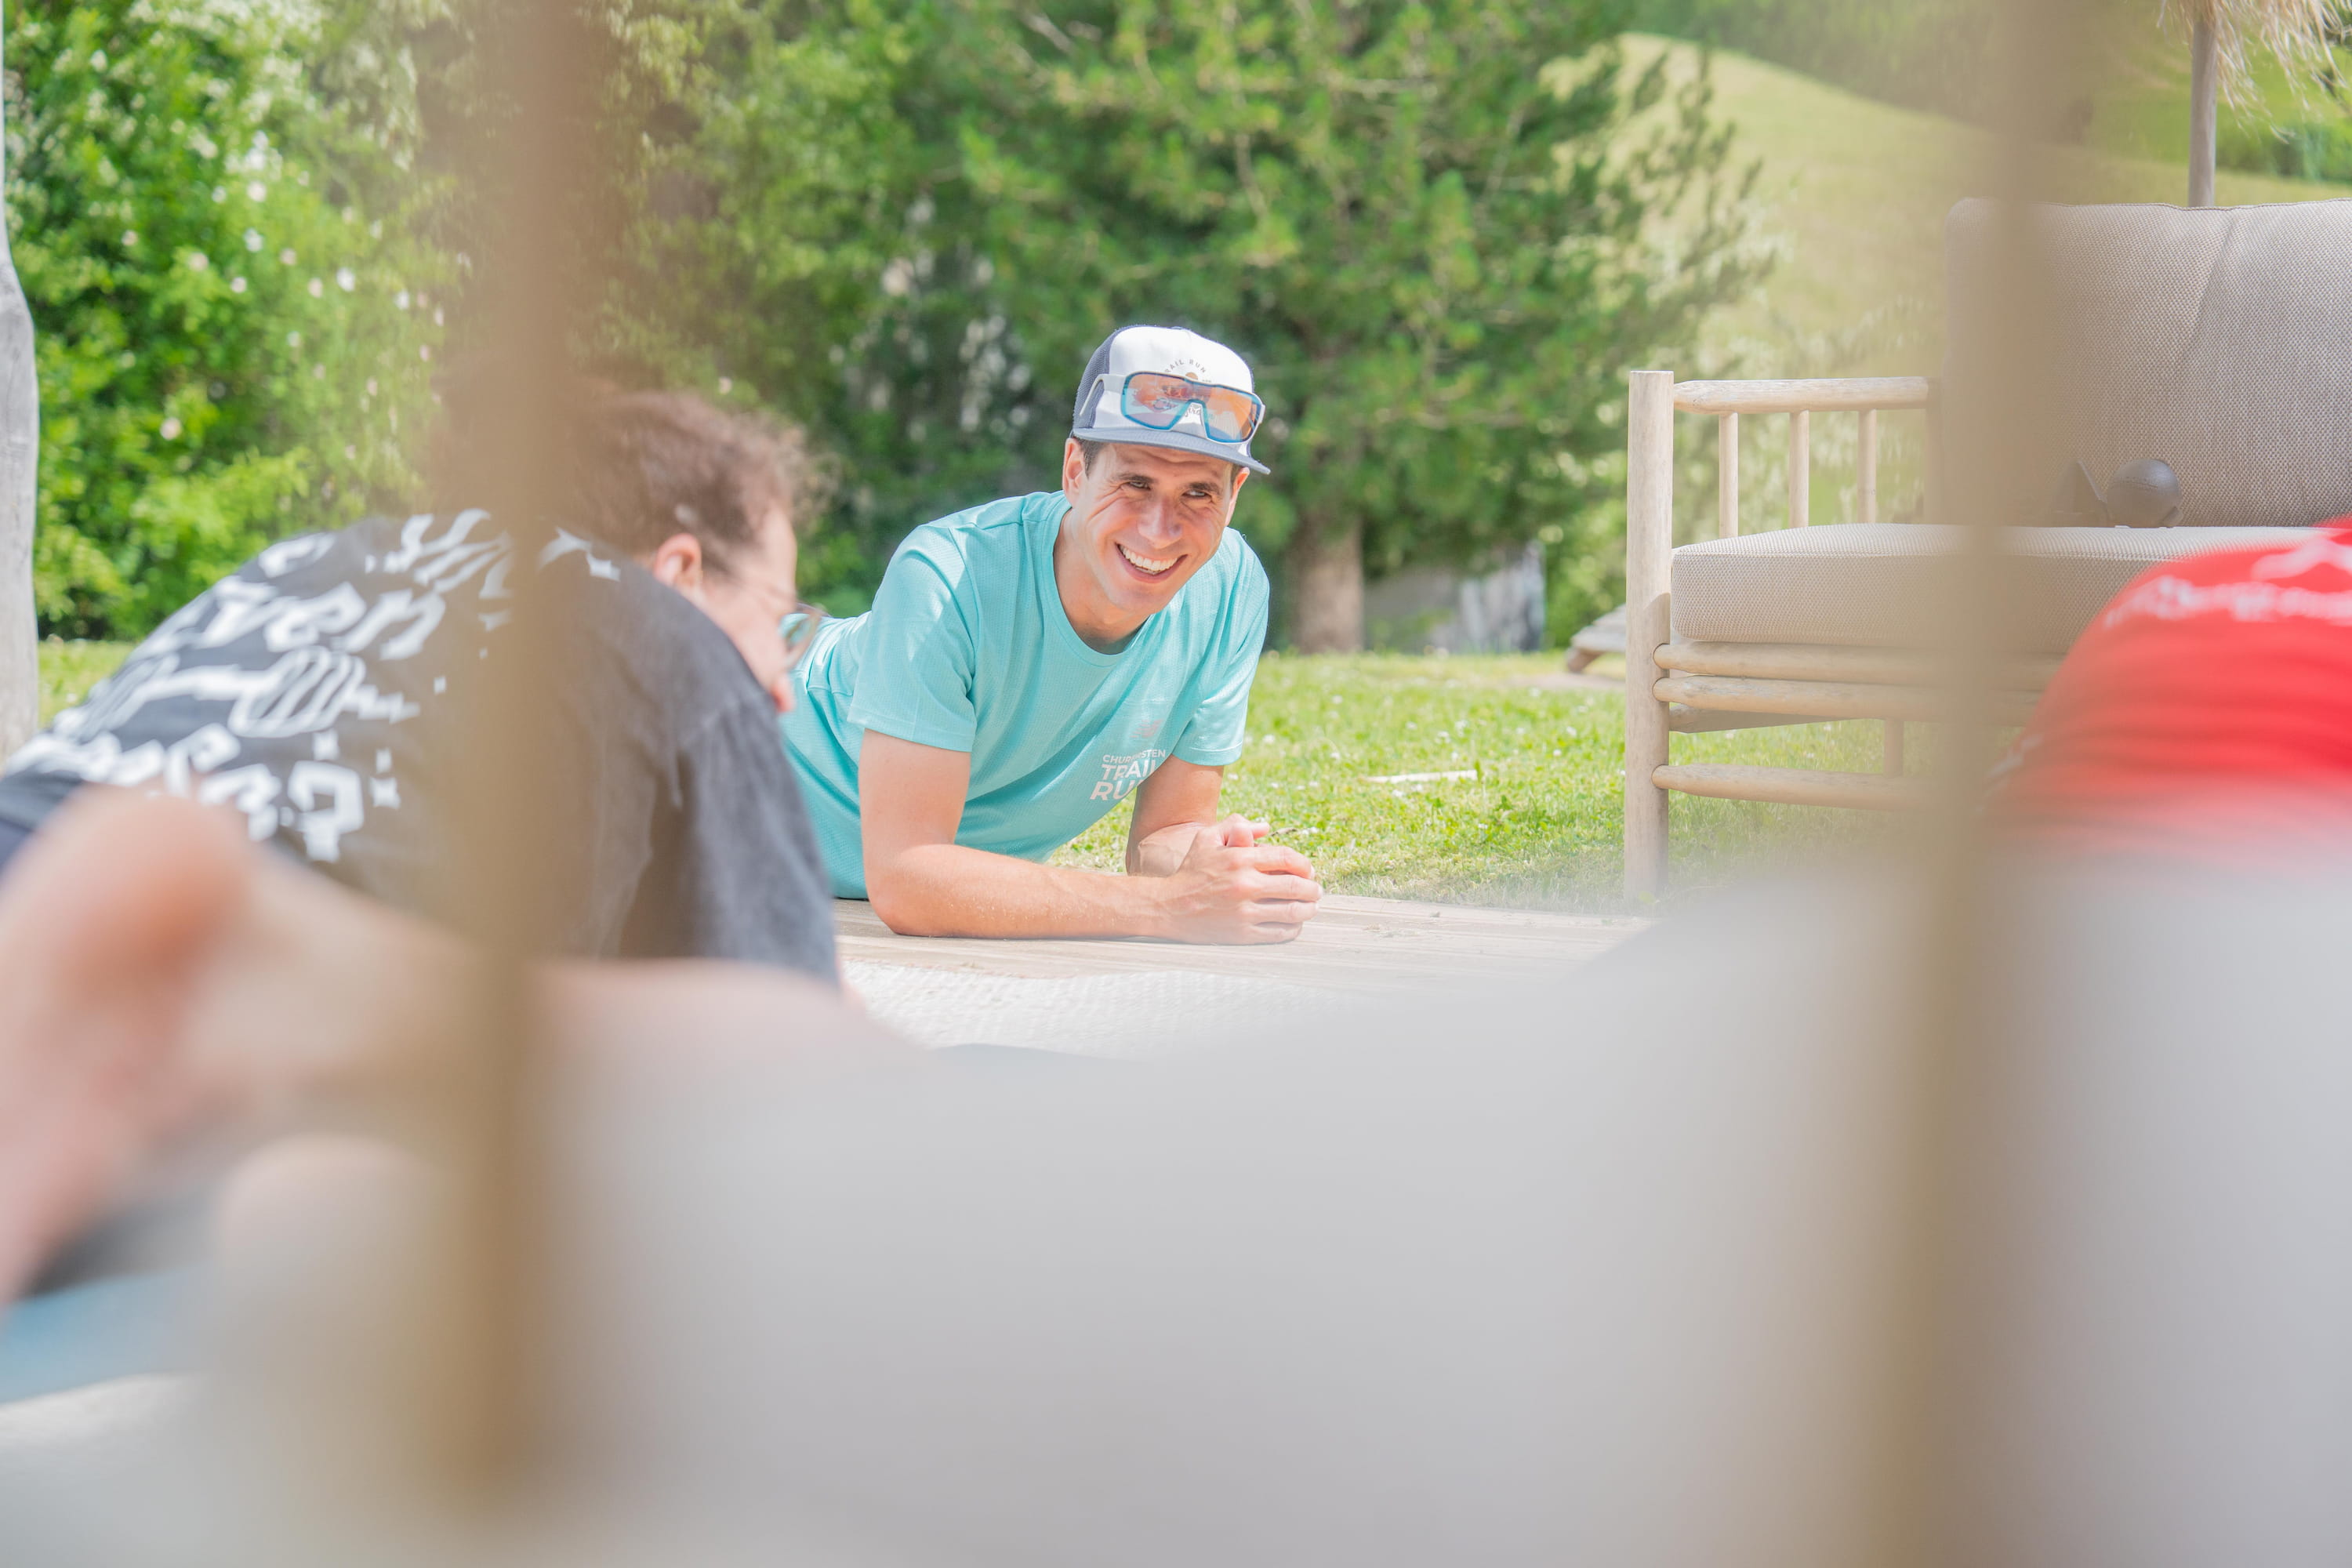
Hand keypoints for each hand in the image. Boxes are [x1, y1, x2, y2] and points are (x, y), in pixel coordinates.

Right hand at [1149, 814, 1320, 943]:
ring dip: (1308, 910)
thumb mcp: (1206, 839)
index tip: (1309, 871)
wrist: (1167, 907)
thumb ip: (1234, 825)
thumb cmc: (1190, 871)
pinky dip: (1293, 928)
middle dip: (1313, 889)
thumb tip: (1265, 827)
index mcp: (1239, 858)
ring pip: (1292, 911)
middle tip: (1316, 891)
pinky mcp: (1242, 934)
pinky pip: (1279, 932)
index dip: (1305, 865)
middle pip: (1296, 886)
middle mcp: (1244, 884)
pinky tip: (1294, 924)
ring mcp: (1244, 912)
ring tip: (1311, 908)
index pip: (1288, 859)